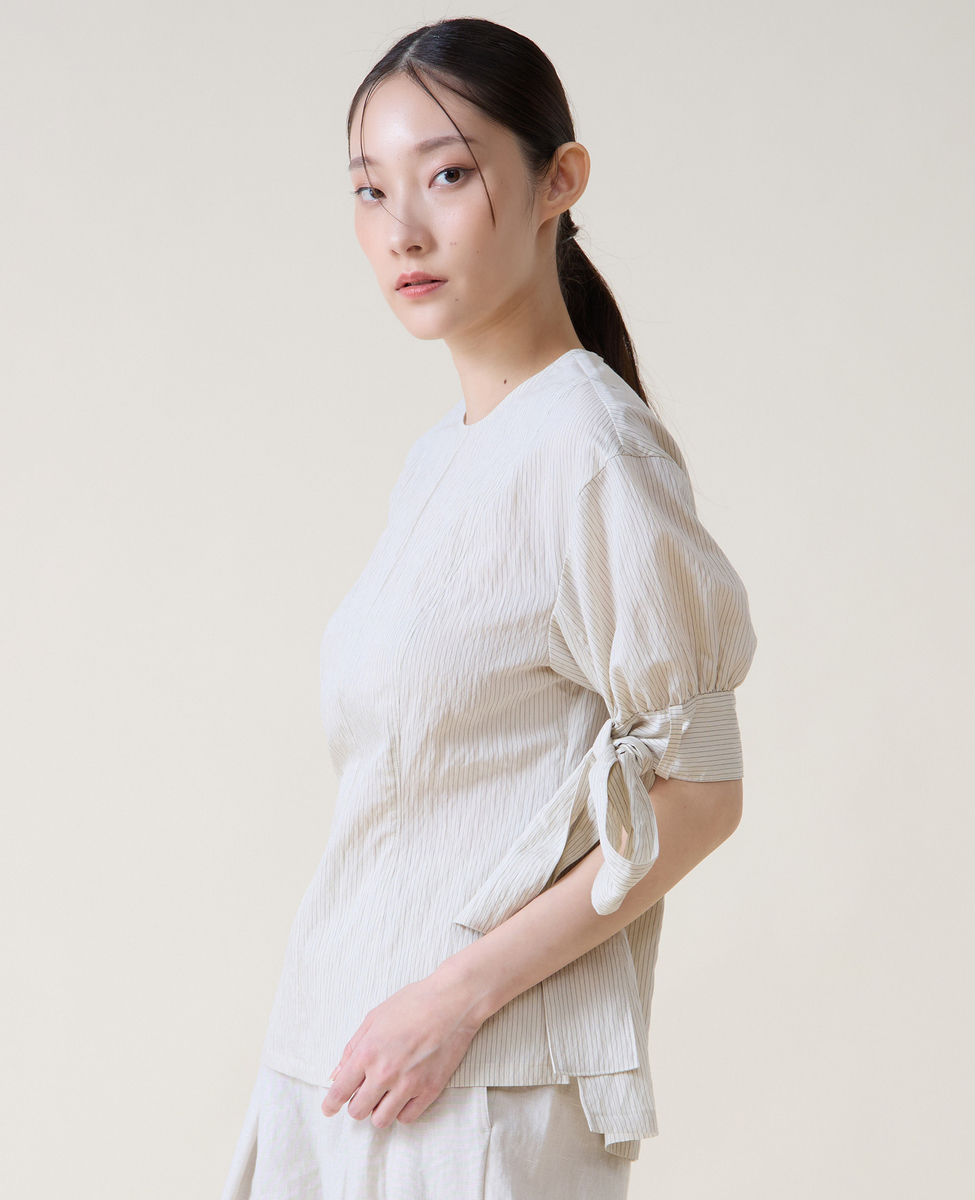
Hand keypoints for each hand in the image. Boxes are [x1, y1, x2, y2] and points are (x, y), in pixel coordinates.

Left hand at [320, 967, 486, 1128]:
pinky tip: (403, 1096)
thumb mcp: (375, 1017)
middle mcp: (385, 1073)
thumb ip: (353, 1047)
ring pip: (380, 1120)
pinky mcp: (430, 1090)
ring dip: (378, 1111)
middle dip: (356, 1104)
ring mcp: (408, 1084)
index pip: (340, 1091)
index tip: (328, 1109)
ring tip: (384, 1095)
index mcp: (368, 1052)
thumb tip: (337, 1073)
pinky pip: (407, 1118)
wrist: (452, 1003)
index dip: (330, 1104)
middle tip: (364, 1093)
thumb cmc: (413, 1003)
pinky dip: (401, 1111)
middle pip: (358, 1111)